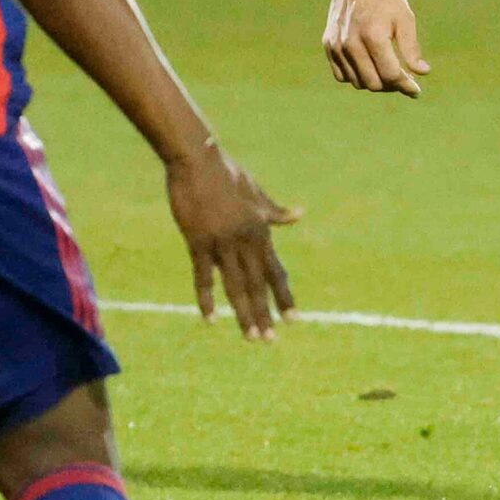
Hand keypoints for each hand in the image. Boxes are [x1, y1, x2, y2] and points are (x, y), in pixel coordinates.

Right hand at [166, 146, 300, 339]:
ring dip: (243, 313)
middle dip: (265, 314)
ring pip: (236, 286)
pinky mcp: (198, 241)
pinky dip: (206, 298)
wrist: (198, 159)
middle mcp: (245, 241)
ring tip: (250, 337)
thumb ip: (275, 211)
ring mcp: (222, 243)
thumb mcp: (256, 192)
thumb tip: (300, 214)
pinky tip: (210, 319)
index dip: (284, 296)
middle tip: (271, 340)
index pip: (276, 271)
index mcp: (260, 230)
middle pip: (258, 284)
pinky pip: (204, 276)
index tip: (293, 319)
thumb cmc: (227, 173)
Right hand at [325, 0, 428, 95]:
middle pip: (374, 84)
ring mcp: (337, 46)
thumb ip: (411, 48)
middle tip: (403, 80)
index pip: (390, 74)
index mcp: (373, 36)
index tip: (416, 90)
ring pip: (357, 82)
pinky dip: (356, 77)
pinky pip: (341, 75)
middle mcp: (351, 44)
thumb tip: (423, 72)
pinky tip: (369, 68)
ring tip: (388, 73)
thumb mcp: (405, 19)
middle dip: (392, 86)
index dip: (406, 86)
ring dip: (375, 83)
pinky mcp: (328, 45)